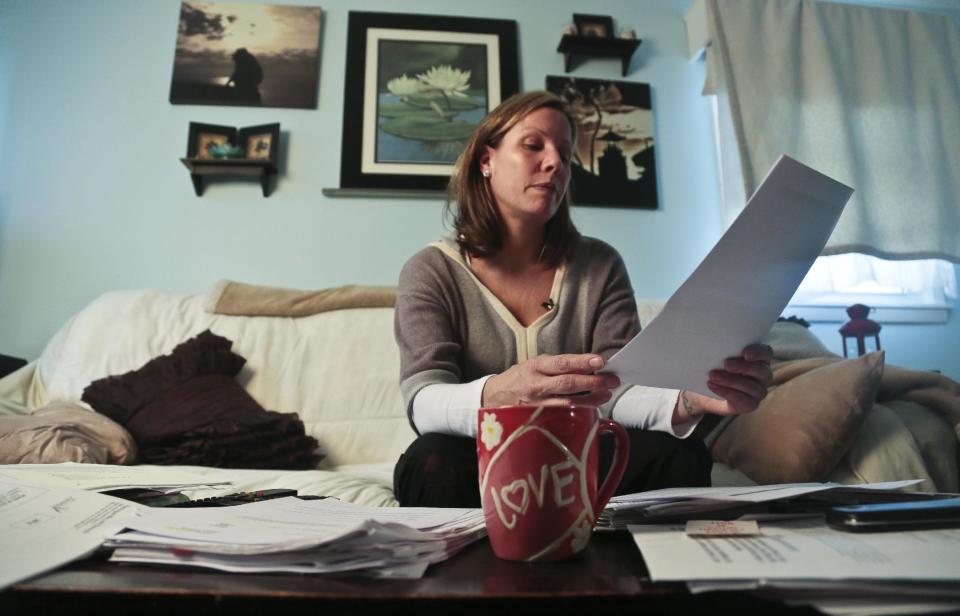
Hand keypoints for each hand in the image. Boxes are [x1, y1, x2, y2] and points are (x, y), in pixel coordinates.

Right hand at [482, 353, 620, 407]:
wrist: (492, 397)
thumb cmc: (518, 378)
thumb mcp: (533, 365)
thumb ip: (556, 365)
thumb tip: (588, 365)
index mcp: (535, 367)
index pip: (562, 363)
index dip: (582, 362)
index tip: (600, 361)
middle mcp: (536, 385)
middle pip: (568, 384)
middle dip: (594, 382)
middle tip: (612, 379)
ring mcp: (537, 404)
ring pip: (568, 403)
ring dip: (591, 399)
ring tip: (607, 393)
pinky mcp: (538, 418)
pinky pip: (562, 416)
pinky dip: (579, 412)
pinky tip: (592, 409)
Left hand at [675, 343, 773, 420]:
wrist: (705, 391)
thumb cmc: (714, 367)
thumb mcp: (716, 356)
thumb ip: (721, 349)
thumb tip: (709, 339)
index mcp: (759, 358)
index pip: (766, 352)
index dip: (759, 352)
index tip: (745, 353)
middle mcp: (763, 374)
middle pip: (760, 370)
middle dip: (743, 367)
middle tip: (726, 364)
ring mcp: (759, 390)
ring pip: (751, 386)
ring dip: (730, 380)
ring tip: (712, 376)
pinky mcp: (751, 404)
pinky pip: (743, 400)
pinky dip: (726, 392)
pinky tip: (713, 386)